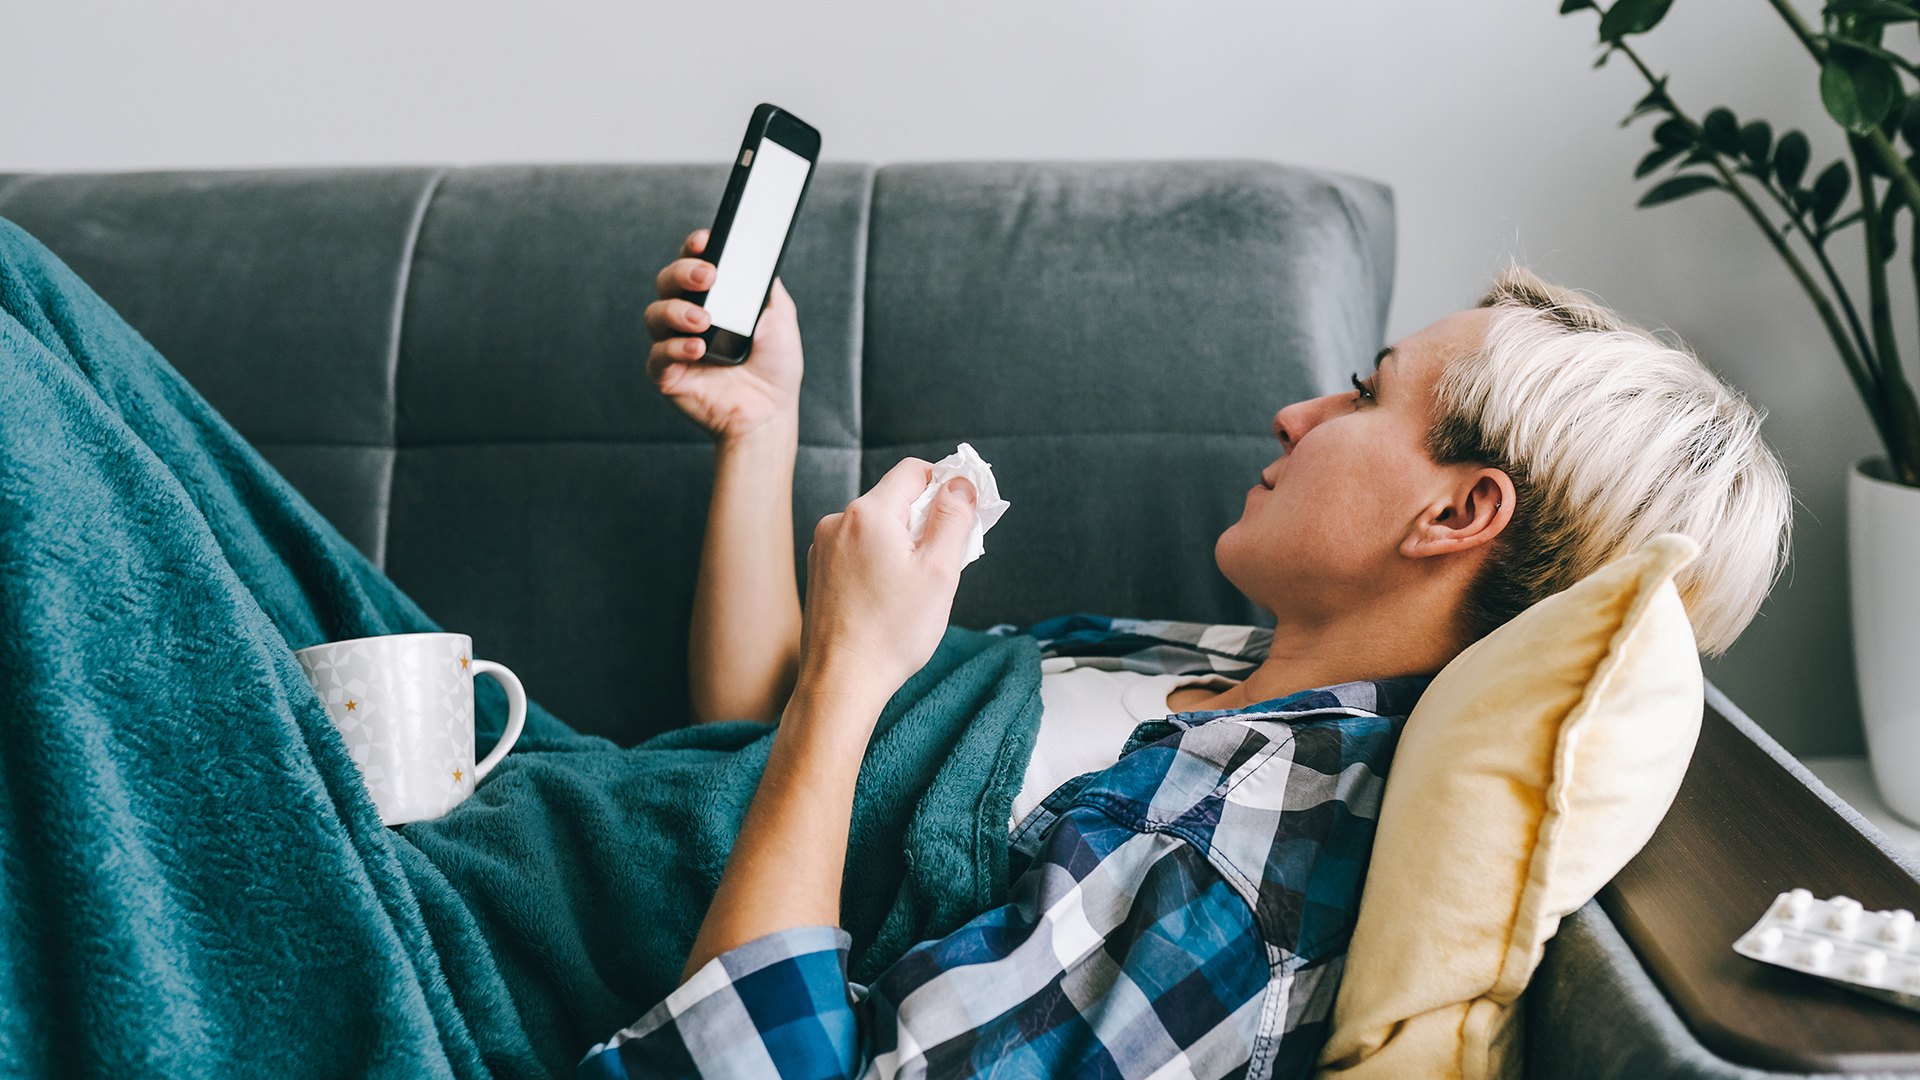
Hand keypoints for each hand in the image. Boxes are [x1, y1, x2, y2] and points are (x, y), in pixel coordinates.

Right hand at [644, 230, 803, 441]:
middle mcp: (689, 317)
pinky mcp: (668, 375)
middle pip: (667, 281)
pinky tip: (697, 349)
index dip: (693, 248)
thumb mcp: (780, 318)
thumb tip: (757, 259)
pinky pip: (657, 356)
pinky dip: (675, 348)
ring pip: (655, 314)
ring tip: (704, 321)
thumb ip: (765, 287)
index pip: (693, 263)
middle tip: (707, 277)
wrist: (771, 411)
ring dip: (677, 311)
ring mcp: (676, 345)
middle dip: (682, 272)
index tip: (705, 241)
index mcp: (714, 300)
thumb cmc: (775, 368)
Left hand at [796, 460, 978, 709]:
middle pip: (895, 499)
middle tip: (942, 564)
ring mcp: (824, 547)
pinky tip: (888, 598)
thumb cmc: (891, 633)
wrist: (841, 681)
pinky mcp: (819, 571)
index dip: (945, 485)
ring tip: (912, 589)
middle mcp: (838, 522)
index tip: (962, 514)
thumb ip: (953, 519)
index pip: (914, 470)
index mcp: (868, 514)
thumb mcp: (938, 571)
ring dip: (902, 545)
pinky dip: (879, 562)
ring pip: (877, 527)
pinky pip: (859, 549)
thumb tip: (960, 484)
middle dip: (924, 522)